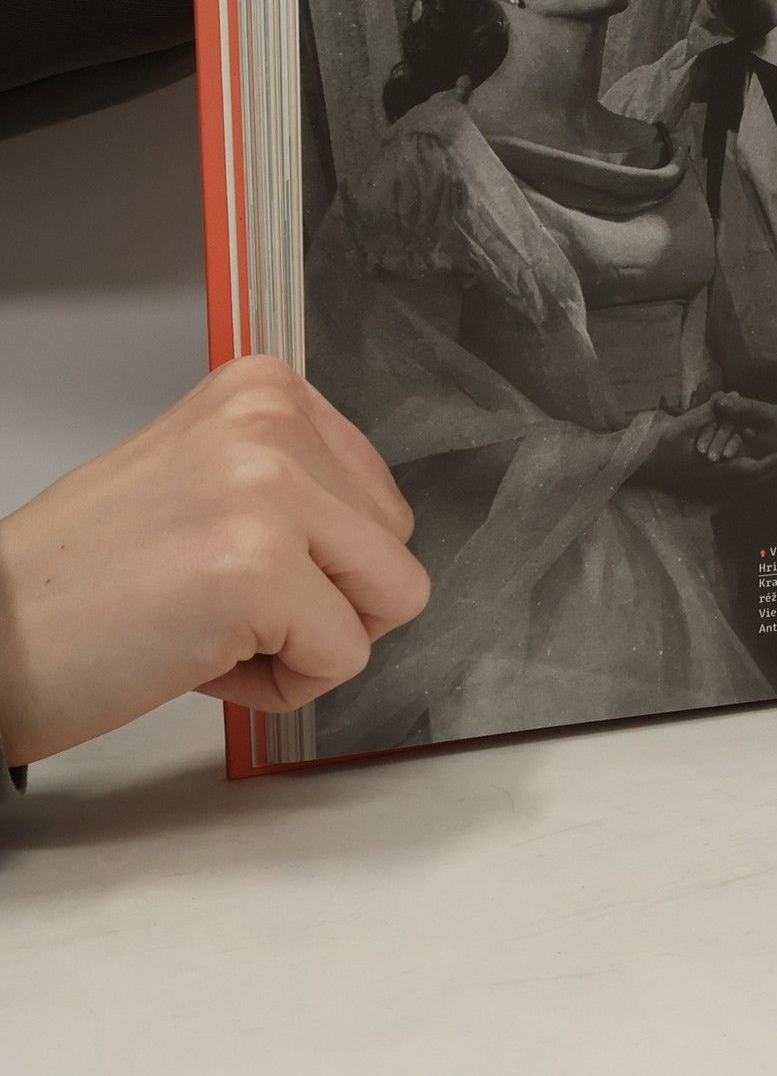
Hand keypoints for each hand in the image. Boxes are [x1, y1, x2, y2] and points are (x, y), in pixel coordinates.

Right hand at [0, 356, 427, 768]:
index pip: (379, 497)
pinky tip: (198, 658)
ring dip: (308, 641)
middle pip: (395, 546)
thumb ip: (296, 481)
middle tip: (214, 603)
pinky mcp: (260, 571)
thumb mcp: (202, 478)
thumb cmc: (81, 581)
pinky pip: (344, 658)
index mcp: (264, 390)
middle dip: (323, 600)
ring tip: (211, 626)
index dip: (317, 561)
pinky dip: (281, 686)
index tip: (226, 562)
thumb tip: (377, 530)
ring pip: (391, 598)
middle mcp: (272, 423)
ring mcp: (270, 491)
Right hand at [638, 401, 776, 493]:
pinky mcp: (702, 481)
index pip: (751, 469)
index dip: (771, 461)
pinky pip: (730, 480)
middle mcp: (714, 480)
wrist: (637, 467)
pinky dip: (745, 473)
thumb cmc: (659, 446)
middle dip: (772, 470)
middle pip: (751, 480)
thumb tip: (730, 396)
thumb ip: (709, 411)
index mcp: (714, 470)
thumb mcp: (684, 425)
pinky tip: (749, 465)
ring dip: (761, 473)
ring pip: (742, 482)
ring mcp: (708, 483)